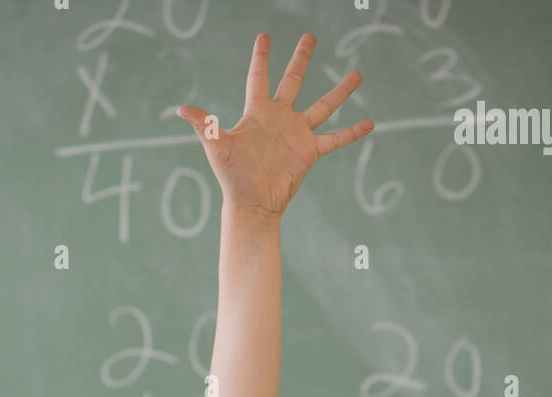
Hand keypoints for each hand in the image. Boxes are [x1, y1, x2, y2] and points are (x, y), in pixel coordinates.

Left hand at [176, 31, 373, 218]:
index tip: (264, 37)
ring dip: (340, 91)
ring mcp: (297, 134)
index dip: (261, 58)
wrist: (252, 204)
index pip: (259, 78)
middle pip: (293, 81)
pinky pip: (335, 139)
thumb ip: (205, 125)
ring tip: (357, 74)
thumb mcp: (217, 147)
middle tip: (310, 37)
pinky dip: (352, 132)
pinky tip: (370, 122)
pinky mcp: (309, 152)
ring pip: (323, 105)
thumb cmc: (232, 177)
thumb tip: (181, 109)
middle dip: (301, 59)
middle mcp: (280, 118)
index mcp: (257, 112)